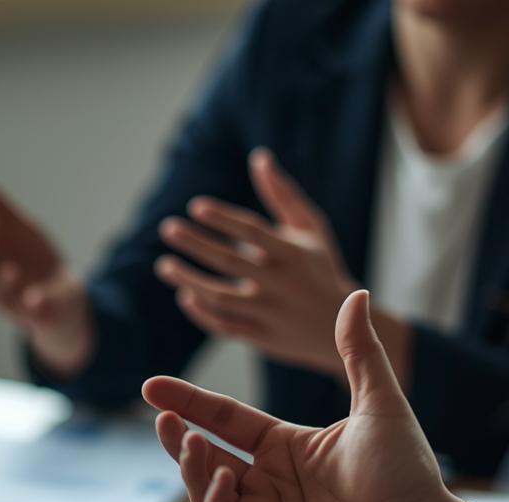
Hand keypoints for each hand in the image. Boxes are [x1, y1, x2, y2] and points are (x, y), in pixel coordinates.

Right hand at [0, 159, 93, 377]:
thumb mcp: (10, 223)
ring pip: (1, 294)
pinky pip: (35, 313)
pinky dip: (35, 305)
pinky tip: (37, 297)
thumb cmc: (27, 257)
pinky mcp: (41, 313)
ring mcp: (15, 300)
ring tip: (12, 270)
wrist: (61, 298)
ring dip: (4, 282)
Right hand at [143, 290, 472, 501]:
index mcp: (288, 447)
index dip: (190, 402)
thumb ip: (359, 352)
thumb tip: (354, 295)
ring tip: (194, 443)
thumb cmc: (409, 477)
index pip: (226, 419)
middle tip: (163, 418)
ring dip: (193, 467)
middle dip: (179, 437)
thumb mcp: (379, 404)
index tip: (153, 387)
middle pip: (206, 455)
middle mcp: (270, 483)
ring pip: (206, 492)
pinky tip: (225, 479)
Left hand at [156, 147, 410, 384]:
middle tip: (168, 228)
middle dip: (196, 244)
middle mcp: (280, 282)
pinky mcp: (262, 337)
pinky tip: (185, 294)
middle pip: (229, 261)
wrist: (343, 324)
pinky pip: (225, 326)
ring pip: (221, 298)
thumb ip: (283, 195)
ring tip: (164, 265)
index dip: (223, 218)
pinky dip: (202, 313)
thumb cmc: (319, 266)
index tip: (196, 206)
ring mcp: (270, 312)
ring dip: (189, 281)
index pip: (252, 231)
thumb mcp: (310, 229)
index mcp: (292, 252)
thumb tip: (259, 157)